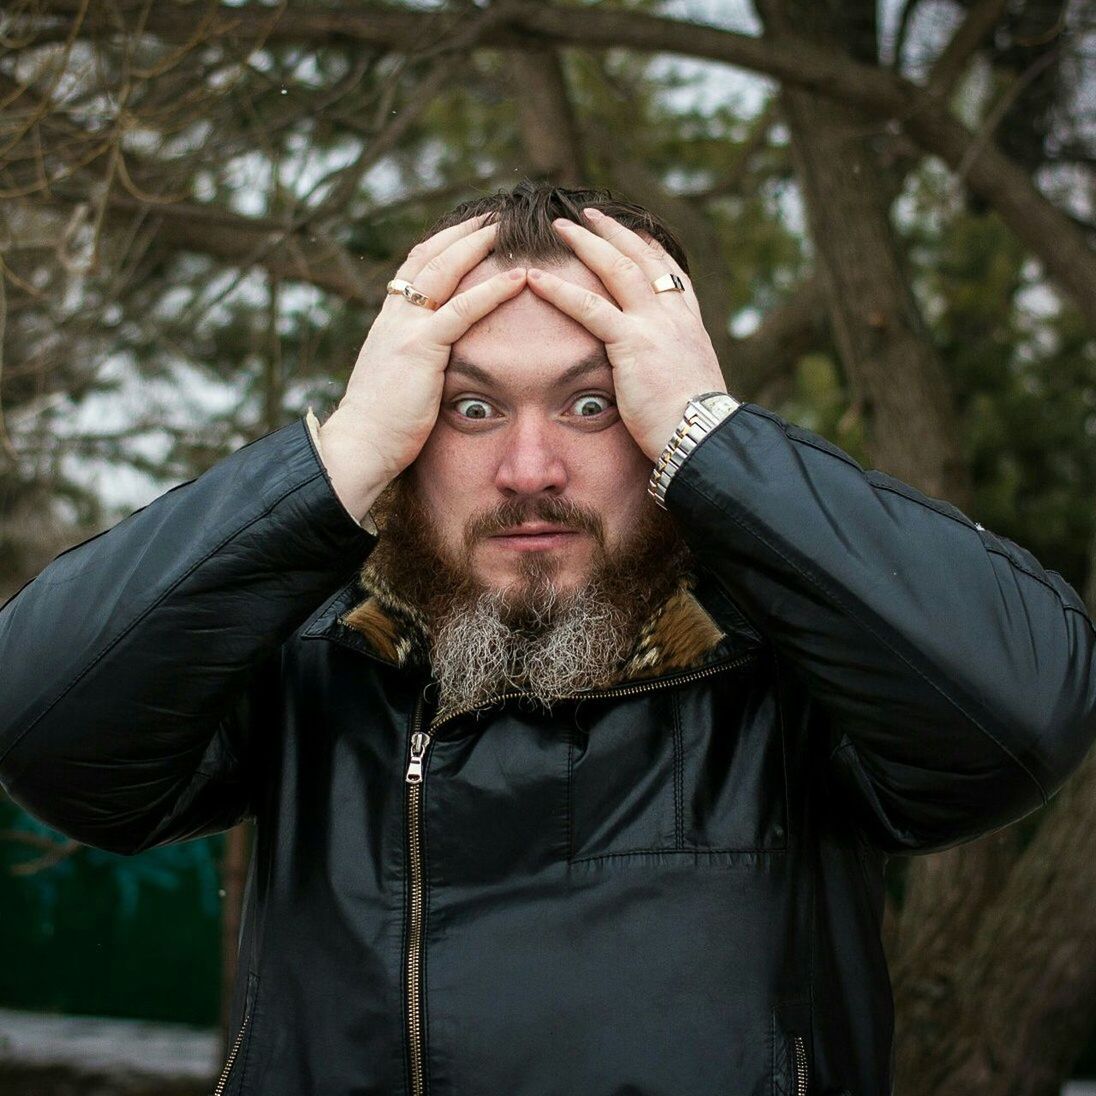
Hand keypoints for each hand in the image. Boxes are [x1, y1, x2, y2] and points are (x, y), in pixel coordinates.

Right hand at [320, 214, 527, 517]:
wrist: (359, 445)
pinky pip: (462, 310)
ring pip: (443, 272)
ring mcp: (405, 329)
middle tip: (491, 217)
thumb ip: (415, 362)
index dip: (441, 245)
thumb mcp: (398, 382)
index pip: (413, 268)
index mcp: (388, 323)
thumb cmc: (381, 426)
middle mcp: (394, 317)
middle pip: (428, 257)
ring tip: (504, 230)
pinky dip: (491, 290)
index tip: (466, 231)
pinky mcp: (421, 348)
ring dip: (476, 246)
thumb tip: (436, 365)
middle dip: (461, 234)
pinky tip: (517, 278)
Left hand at [524, 208, 726, 461]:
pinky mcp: (632, 343)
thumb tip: (664, 377)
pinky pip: (589, 308)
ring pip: (617, 270)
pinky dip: (560, 290)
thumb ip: (674, 368)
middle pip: (642, 259)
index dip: (649, 248)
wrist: (704, 435)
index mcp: (690, 325)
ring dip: (587, 244)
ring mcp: (655, 325)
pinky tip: (536, 278)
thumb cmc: (695, 424)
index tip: (633, 231)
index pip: (670, 273)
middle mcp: (675, 316)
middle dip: (614, 233)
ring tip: (561, 228)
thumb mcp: (690, 386)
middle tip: (590, 214)